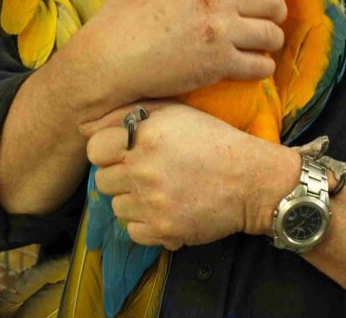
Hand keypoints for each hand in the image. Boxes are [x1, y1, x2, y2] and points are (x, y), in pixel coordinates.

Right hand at [76, 0, 286, 103]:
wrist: (111, 56)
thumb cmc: (121, 12)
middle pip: (273, 0)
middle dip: (276, 10)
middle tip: (269, 18)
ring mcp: (221, 31)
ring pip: (271, 34)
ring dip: (271, 40)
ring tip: (263, 44)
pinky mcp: (219, 63)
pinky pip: (260, 66)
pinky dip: (262, 67)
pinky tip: (255, 65)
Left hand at [84, 101, 299, 249]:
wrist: (250, 179)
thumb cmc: (214, 140)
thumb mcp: (176, 112)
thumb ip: (135, 112)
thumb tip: (96, 122)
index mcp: (144, 136)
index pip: (95, 149)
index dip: (107, 151)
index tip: (121, 154)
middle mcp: (142, 169)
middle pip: (103, 180)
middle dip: (119, 177)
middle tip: (142, 174)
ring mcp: (151, 202)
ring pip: (117, 207)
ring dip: (132, 202)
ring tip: (156, 193)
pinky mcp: (162, 229)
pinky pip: (133, 231)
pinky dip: (145, 224)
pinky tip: (164, 211)